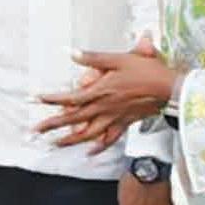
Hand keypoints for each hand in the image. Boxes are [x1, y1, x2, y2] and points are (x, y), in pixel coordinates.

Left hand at [35, 36, 173, 153]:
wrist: (170, 89)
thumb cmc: (146, 71)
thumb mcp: (119, 59)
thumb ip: (93, 58)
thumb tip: (71, 52)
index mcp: (100, 91)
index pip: (70, 98)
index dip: (50, 99)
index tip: (34, 100)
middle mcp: (104, 108)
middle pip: (73, 119)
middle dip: (52, 125)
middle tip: (34, 131)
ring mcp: (114, 118)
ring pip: (88, 133)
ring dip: (70, 140)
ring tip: (54, 144)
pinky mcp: (125, 123)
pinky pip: (109, 139)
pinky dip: (99, 147)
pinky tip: (90, 152)